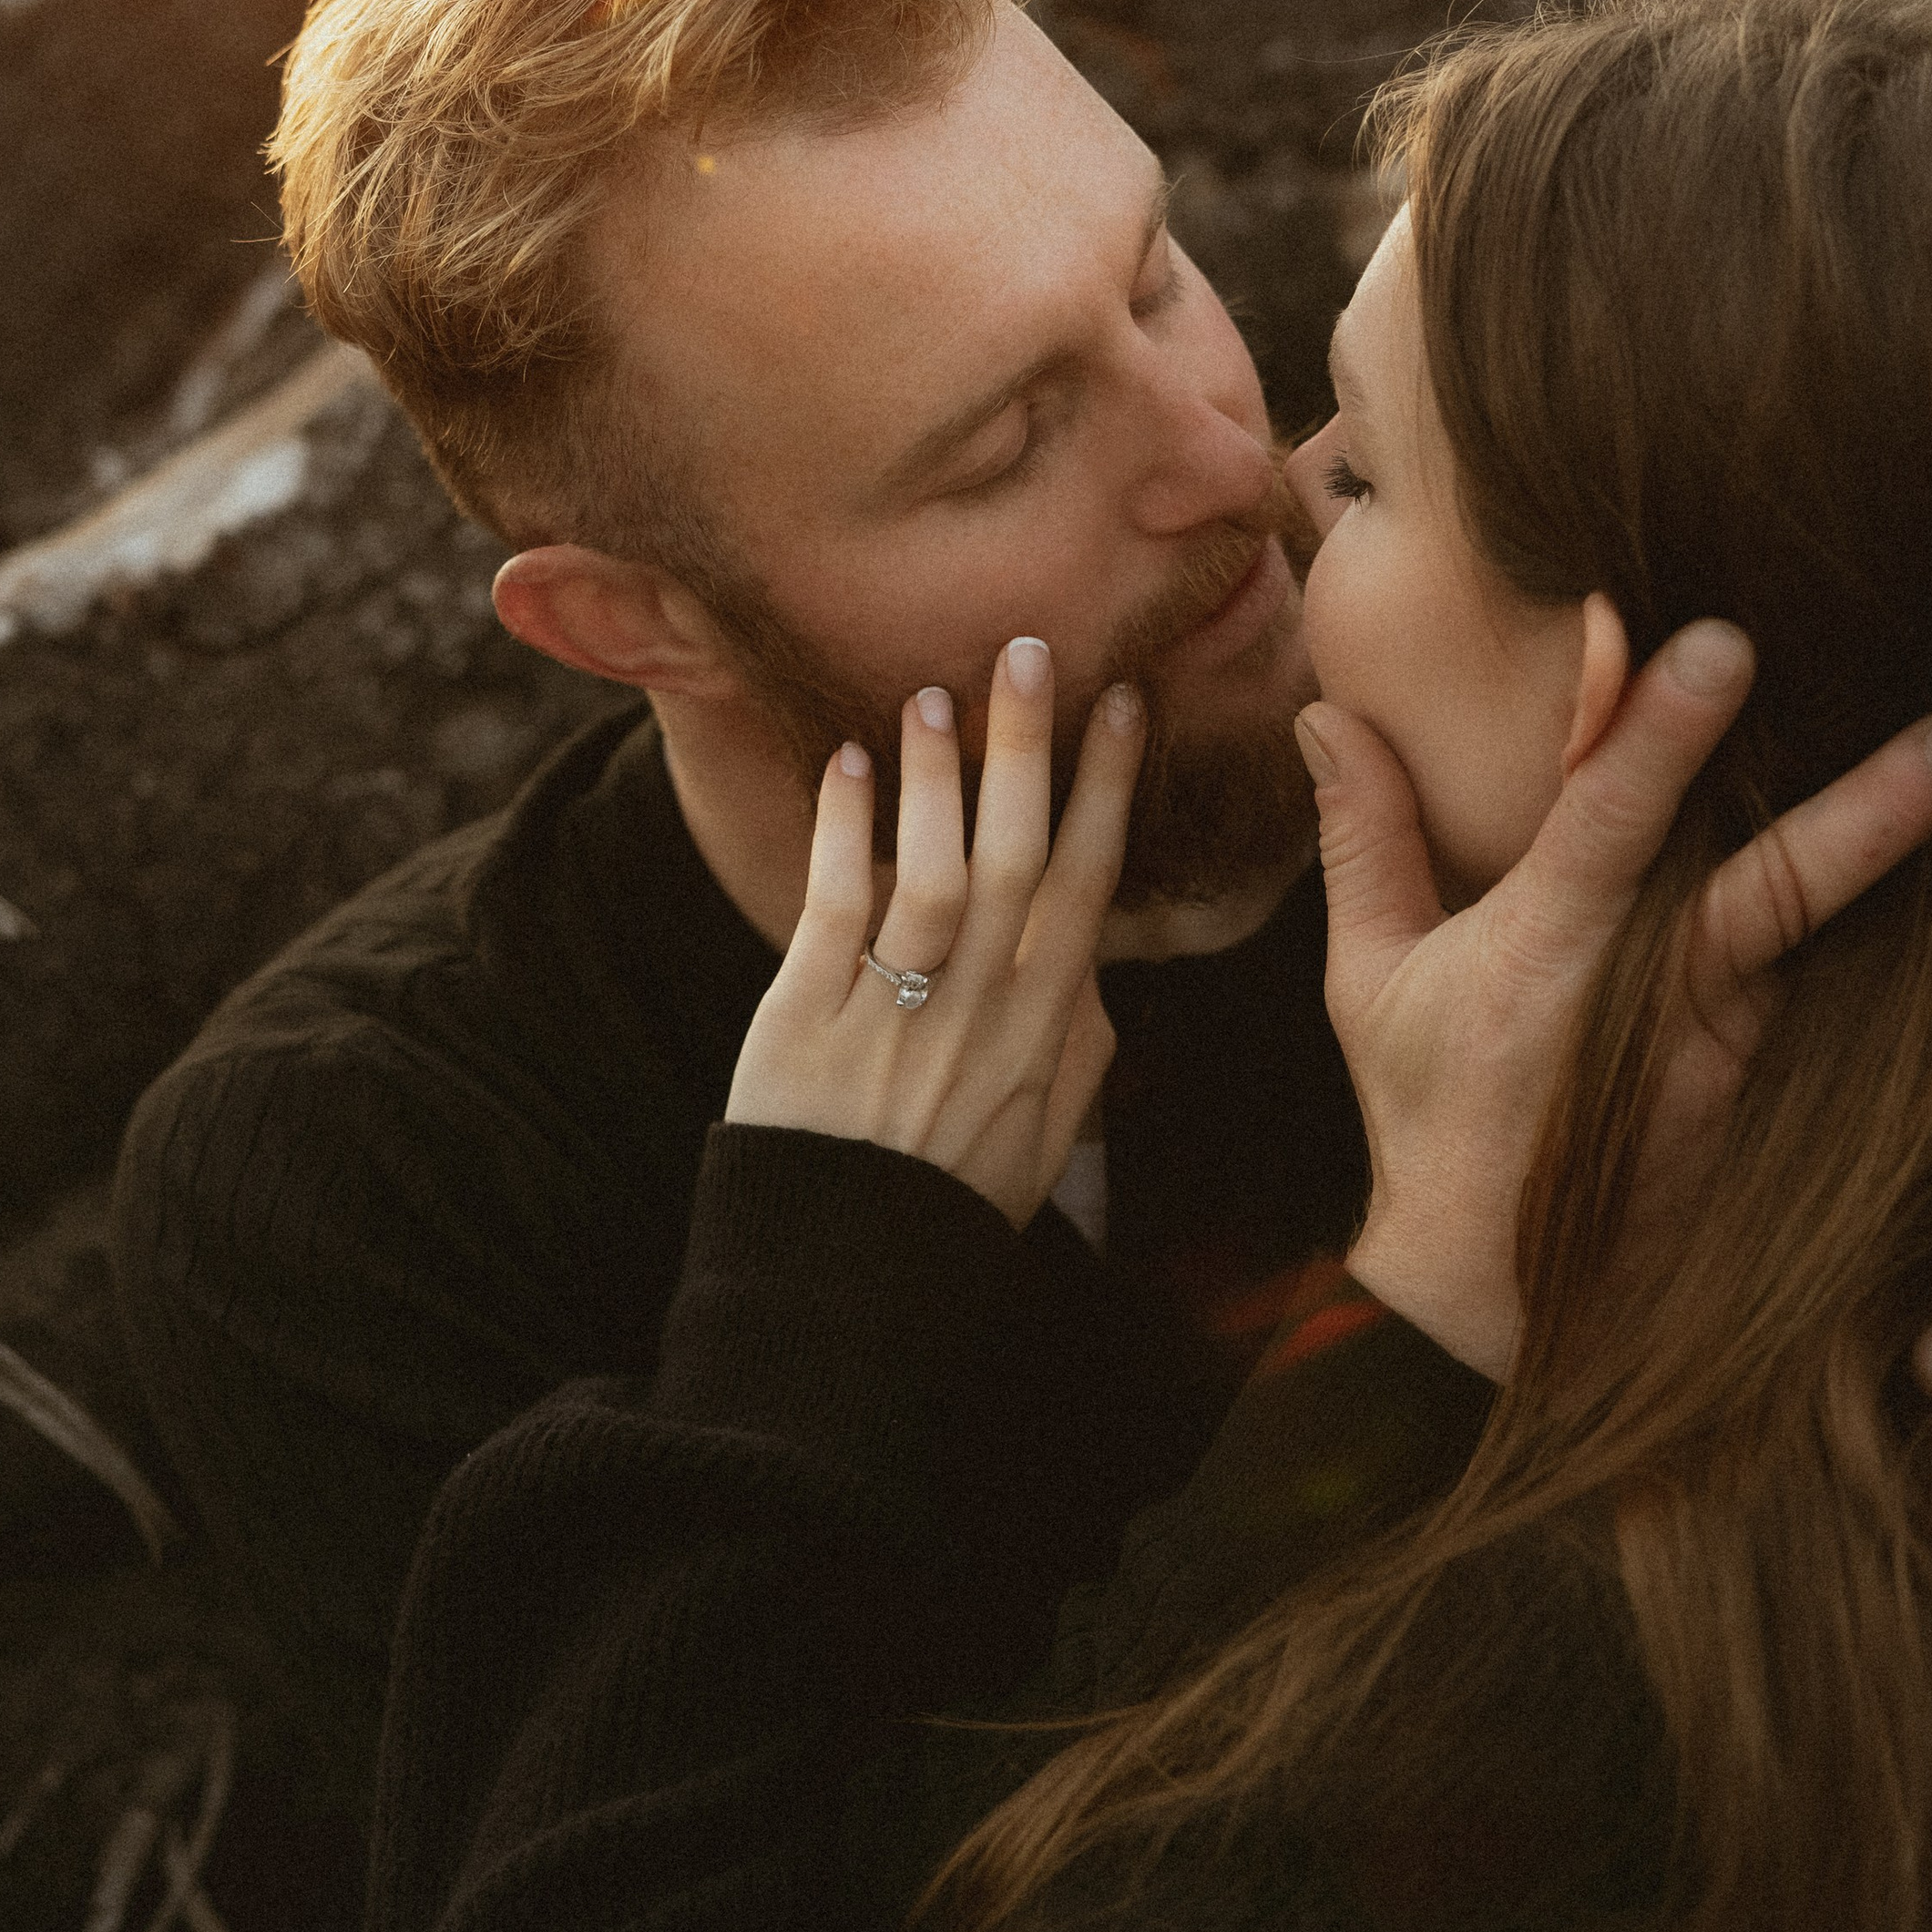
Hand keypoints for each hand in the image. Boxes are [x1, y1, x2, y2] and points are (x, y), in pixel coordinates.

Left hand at [724, 641, 1142, 1229]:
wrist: (849, 1279)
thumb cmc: (952, 1193)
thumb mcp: (1050, 1130)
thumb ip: (1083, 1041)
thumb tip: (1098, 959)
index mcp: (1049, 1028)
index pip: (1088, 883)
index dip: (1106, 787)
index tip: (1122, 700)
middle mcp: (983, 1010)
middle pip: (1017, 858)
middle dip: (1029, 749)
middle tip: (1030, 652)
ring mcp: (898, 1012)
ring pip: (930, 874)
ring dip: (934, 778)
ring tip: (930, 695)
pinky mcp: (809, 1018)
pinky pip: (832, 907)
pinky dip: (840, 830)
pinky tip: (843, 764)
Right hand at [1303, 610, 1931, 1378]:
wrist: (1494, 1304)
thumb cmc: (1428, 1120)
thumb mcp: (1369, 983)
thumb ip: (1365, 841)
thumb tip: (1329, 715)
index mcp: (1538, 955)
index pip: (1608, 822)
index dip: (1662, 734)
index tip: (1721, 644)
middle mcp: (1640, 1000)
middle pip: (1766, 895)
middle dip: (1856, 819)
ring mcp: (1713, 1056)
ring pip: (1812, 939)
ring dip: (1884, 857)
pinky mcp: (1756, 1096)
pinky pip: (1821, 995)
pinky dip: (1872, 932)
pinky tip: (1931, 882)